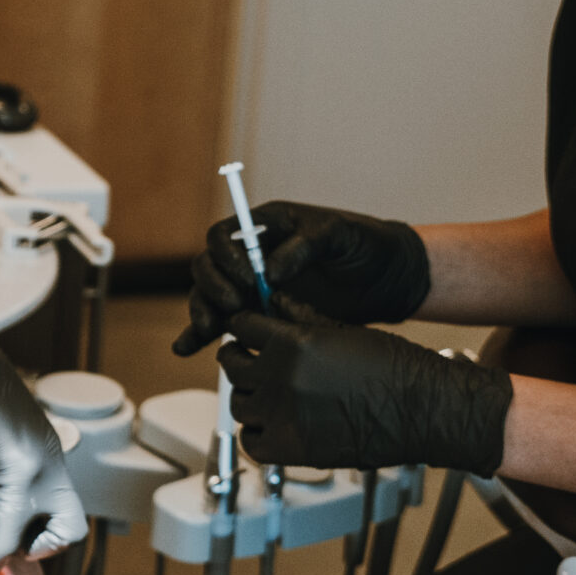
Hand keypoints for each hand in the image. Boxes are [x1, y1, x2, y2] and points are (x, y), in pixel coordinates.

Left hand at [0, 310, 86, 574]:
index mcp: (24, 471)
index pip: (8, 540)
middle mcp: (48, 464)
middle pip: (66, 530)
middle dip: (32, 549)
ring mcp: (48, 452)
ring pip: (56, 509)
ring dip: (21, 524)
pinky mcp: (39, 444)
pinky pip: (41, 486)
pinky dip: (15, 501)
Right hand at [174, 201, 431, 356]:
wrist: (388, 279)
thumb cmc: (365, 245)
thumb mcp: (338, 236)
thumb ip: (303, 246)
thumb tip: (269, 271)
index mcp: (266, 227)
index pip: (223, 236)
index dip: (226, 257)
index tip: (248, 279)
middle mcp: (252, 256)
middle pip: (208, 268)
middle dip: (212, 287)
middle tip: (234, 305)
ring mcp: (254, 287)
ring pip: (209, 297)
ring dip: (202, 312)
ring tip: (211, 331)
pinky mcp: (260, 314)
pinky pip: (222, 322)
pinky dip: (201, 334)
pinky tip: (187, 348)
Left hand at [219, 303, 512, 473]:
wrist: (422, 410)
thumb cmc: (394, 368)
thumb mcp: (343, 331)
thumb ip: (301, 318)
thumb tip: (275, 303)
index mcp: (292, 342)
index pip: (242, 326)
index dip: (243, 326)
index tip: (246, 331)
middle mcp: (280, 378)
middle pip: (232, 364)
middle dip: (239, 357)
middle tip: (249, 358)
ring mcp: (282, 416)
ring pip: (238, 402)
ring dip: (248, 395)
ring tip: (265, 392)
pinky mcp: (291, 449)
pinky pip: (250, 442)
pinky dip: (255, 433)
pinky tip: (270, 424)